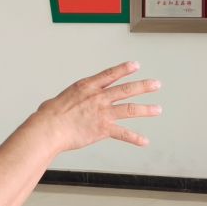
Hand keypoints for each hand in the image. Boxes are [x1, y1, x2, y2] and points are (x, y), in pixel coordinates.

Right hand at [35, 61, 162, 152]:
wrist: (49, 128)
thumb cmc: (49, 115)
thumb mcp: (57, 100)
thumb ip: (63, 103)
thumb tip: (51, 106)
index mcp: (87, 87)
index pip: (110, 74)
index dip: (124, 69)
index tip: (135, 65)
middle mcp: (98, 97)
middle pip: (126, 89)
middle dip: (144, 86)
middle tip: (156, 84)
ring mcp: (103, 112)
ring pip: (130, 109)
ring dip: (146, 109)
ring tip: (157, 109)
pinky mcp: (103, 128)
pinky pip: (123, 133)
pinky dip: (135, 138)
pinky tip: (144, 141)